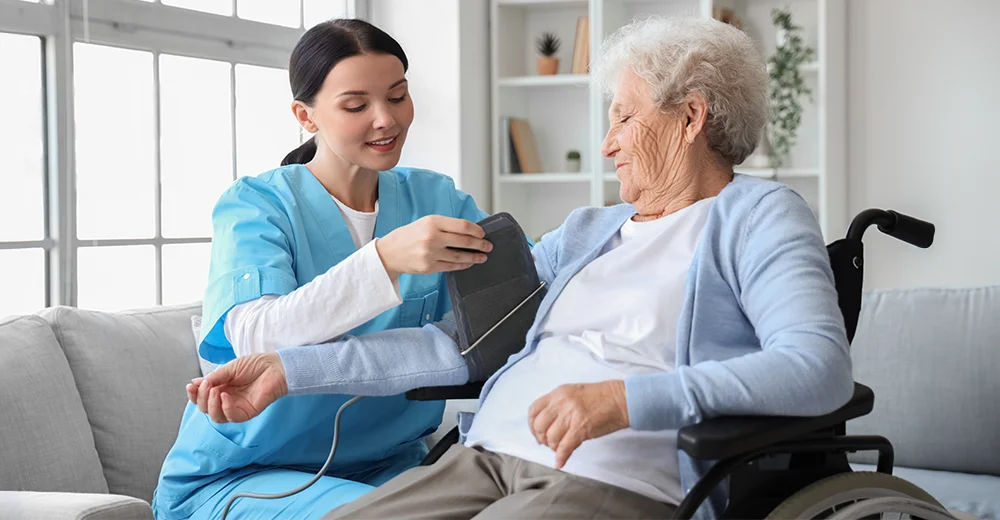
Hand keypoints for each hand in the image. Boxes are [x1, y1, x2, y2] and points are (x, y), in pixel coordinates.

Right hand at [187, 352, 288, 422]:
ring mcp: (237, 408)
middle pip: (206, 409)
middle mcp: (227, 400)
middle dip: (201, 399)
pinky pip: (232, 417)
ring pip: (216, 417)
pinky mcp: (248, 412)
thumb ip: (214, 377)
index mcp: (221, 389)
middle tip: (206, 386)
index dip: (194, 395)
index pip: (202, 399)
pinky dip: (225, 408)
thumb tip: (196, 383)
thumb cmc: (256, 365)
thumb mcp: (230, 368)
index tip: (191, 386)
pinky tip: (225, 396)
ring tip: (215, 391)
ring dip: (211, 405)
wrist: (275, 366)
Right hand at [375, 215, 492, 278]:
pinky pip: (452, 266)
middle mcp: (432, 237)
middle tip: (488, 246)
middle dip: (480, 244)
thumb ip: (446, 226)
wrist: (389, 252)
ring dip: (475, 257)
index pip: (462, 226)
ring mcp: (431, 253)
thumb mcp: (426, 223)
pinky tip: (469, 263)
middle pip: (464, 241)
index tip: (483, 234)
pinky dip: (463, 265)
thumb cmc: (409, 236)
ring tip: (483, 256)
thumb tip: (469, 231)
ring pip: (460, 256)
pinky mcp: (429, 267)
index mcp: (433, 222)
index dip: (476, 230)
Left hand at [527, 380, 629, 468]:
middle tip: (548, 443)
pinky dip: (561, 458)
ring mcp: (571, 415)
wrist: (621, 399)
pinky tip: (560, 462)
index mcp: (558, 393)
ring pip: (551, 438)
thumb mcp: (574, 393)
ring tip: (560, 448)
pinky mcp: (581, 428)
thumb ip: (559, 405)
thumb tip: (548, 423)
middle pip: (539, 425)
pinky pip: (564, 447)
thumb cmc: (601, 397)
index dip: (532, 425)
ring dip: (553, 447)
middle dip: (541, 438)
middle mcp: (561, 403)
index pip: (534, 410)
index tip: (536, 432)